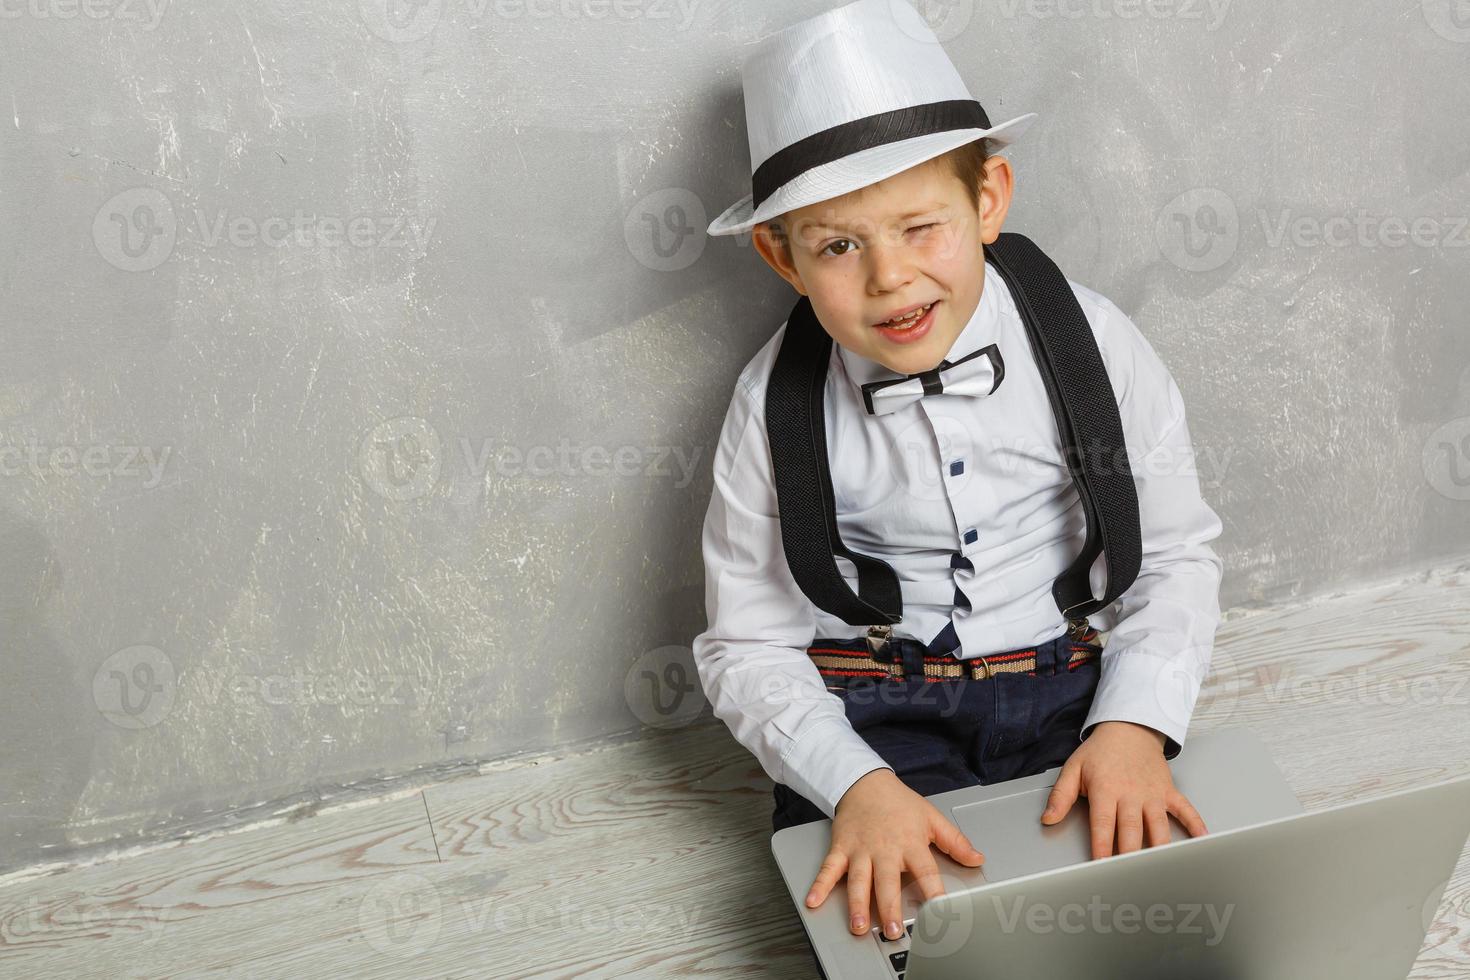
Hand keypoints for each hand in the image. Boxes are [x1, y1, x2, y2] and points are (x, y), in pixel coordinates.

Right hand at [803, 768, 984, 939]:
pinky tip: (814, 900)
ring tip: (858, 925)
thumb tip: (977, 858)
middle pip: (887, 882)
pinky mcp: (841, 848)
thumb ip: (955, 841)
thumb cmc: (898, 802)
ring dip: (858, 904)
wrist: (865, 782)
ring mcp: (860, 849)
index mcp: (910, 843)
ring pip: (859, 880)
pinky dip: (820, 884)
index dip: (934, 891)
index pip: (926, 871)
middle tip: (893, 929)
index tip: (939, 911)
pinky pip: (829, 868)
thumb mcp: (931, 817)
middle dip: (889, 907)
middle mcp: (885, 849)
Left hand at [1039, 720, 1207, 857]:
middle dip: (1130, 855)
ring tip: (1161, 869)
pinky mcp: (1169, 791)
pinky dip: (1195, 824)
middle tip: (1129, 877)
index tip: (1100, 867)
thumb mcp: (1073, 768)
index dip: (1102, 848)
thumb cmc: (1100, 752)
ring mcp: (1153, 794)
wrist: (1129, 728)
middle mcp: (1131, 794)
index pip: (1103, 825)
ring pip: (1159, 826)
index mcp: (1105, 789)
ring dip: (1160, 848)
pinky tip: (1202, 841)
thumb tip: (1048, 819)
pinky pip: (1185, 809)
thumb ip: (1060, 795)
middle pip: (1132, 831)